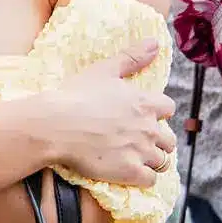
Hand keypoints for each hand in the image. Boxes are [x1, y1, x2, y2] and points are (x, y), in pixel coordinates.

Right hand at [43, 43, 177, 187]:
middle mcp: (149, 128)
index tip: (139, 115)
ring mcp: (141, 152)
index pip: (168, 108)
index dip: (155, 112)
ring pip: (161, 161)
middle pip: (168, 140)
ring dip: (149, 160)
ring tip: (129, 156)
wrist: (53, 125)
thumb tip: (155, 42)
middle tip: (133, 140)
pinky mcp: (130, 172)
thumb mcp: (102, 71)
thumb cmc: (74, 95)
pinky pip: (150, 180)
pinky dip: (141, 177)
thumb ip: (131, 57)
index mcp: (144, 102)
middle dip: (155, 140)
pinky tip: (125, 171)